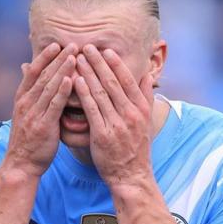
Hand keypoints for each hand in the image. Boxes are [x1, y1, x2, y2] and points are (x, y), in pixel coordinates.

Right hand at [7, 42, 76, 175]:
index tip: (57, 44)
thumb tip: (25, 67)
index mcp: (21, 99)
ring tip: (74, 56)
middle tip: (72, 44)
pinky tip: (70, 80)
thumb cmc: (27, 138)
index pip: (33, 72)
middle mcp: (25, 103)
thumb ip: (28, 91)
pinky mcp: (43, 126)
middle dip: (57, 59)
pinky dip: (62, 92)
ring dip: (62, 70)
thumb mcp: (24, 112)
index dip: (45, 57)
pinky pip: (53, 106)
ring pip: (49, 87)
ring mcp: (33, 114)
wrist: (21, 164)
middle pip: (43, 76)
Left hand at [73, 45, 154, 186]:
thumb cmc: (136, 148)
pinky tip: (75, 81)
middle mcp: (131, 114)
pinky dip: (83, 93)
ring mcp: (117, 124)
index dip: (115, 64)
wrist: (131, 176)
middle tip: (86, 47)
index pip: (128, 80)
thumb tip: (147, 74)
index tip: (105, 50)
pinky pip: (92, 109)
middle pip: (112, 82)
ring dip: (88, 73)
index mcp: (141, 109)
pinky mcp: (103, 135)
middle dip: (98, 63)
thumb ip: (146, 97)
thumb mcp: (146, 121)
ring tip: (76, 59)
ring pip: (101, 93)